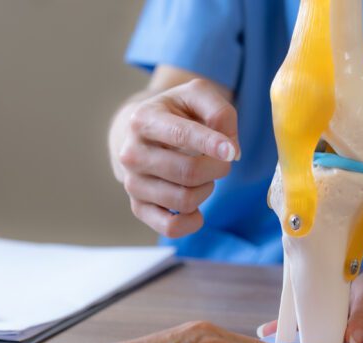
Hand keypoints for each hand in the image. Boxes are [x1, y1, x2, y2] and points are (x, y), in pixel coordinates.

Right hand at [113, 79, 239, 237]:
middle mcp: (131, 153)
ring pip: (184, 200)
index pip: (180, 135)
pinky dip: (193, 221)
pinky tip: (197, 206)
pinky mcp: (138, 207)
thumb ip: (220, 111)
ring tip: (202, 176)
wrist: (142, 132)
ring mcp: (132, 183)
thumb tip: (229, 150)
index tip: (231, 151)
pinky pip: (171, 227)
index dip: (210, 144)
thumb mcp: (197, 95)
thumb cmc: (176, 112)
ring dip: (206, 189)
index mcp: (143, 120)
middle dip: (217, 168)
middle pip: (188, 172)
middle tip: (221, 160)